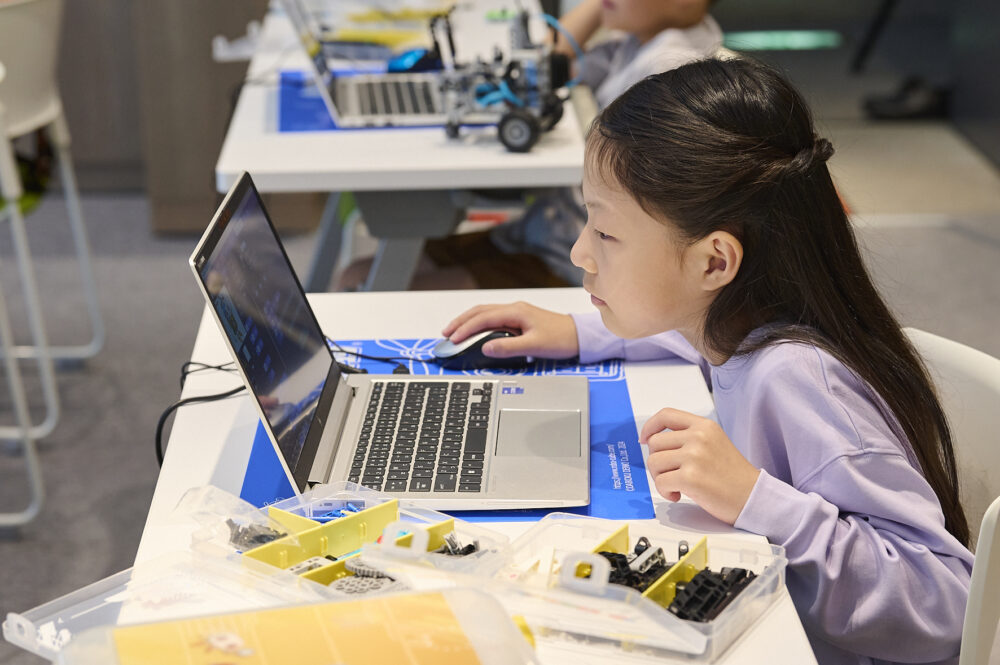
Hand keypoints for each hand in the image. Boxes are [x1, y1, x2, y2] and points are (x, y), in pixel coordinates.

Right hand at [441, 302, 579, 359]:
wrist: (579, 335)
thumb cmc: (561, 339)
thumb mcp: (534, 346)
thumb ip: (509, 347)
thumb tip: (486, 348)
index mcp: (516, 312)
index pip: (483, 318)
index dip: (465, 329)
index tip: (453, 339)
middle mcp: (514, 308)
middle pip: (480, 311)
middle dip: (460, 321)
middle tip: (445, 334)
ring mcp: (516, 312)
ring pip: (485, 312)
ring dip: (468, 320)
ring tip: (454, 331)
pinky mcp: (519, 318)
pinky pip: (493, 317)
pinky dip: (479, 322)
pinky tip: (475, 330)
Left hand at [640, 408, 759, 524]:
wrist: (752, 497)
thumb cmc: (732, 475)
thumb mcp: (714, 443)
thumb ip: (688, 437)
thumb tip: (653, 440)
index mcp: (704, 426)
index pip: (666, 415)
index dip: (650, 427)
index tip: (644, 439)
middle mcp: (699, 437)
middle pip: (654, 442)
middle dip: (657, 461)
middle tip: (671, 474)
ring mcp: (694, 456)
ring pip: (653, 462)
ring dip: (660, 477)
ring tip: (677, 485)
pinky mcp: (690, 477)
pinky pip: (660, 482)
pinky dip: (665, 492)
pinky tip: (679, 495)